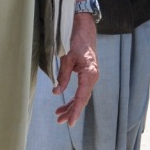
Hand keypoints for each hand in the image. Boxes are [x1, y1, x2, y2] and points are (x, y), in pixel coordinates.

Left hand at [53, 12, 98, 126]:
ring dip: (71, 106)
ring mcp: (91, 76)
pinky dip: (73, 97)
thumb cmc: (76, 40)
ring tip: (59, 116)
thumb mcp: (67, 58)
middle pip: (82, 99)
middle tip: (59, 121)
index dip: (75, 111)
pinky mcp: (87, 74)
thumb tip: (56, 92)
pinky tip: (64, 104)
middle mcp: (93, 77)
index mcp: (90, 74)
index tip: (70, 122)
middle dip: (71, 111)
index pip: (82, 97)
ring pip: (81, 96)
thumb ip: (63, 76)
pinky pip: (81, 89)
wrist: (85, 27)